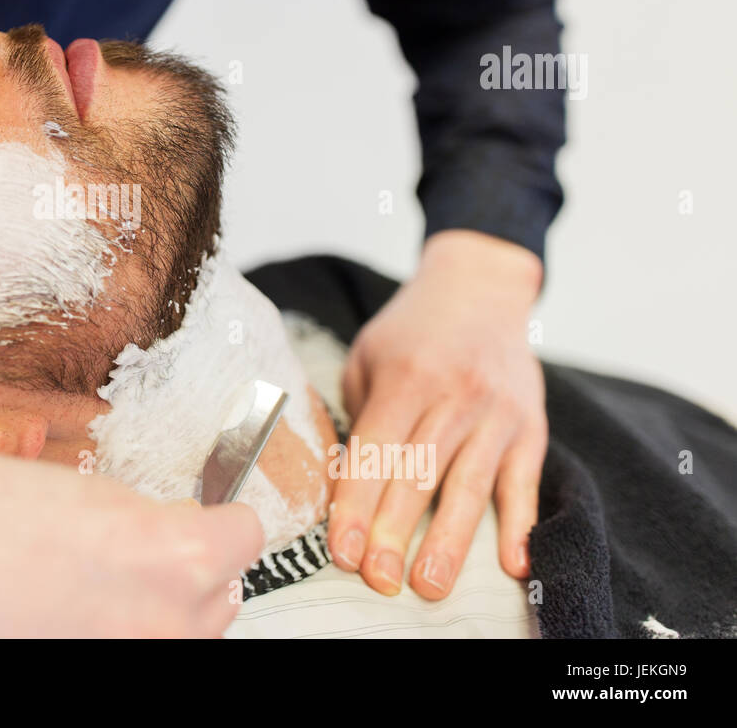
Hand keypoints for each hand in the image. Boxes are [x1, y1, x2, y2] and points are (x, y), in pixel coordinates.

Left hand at [328, 229, 546, 598]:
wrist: (480, 286)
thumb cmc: (410, 331)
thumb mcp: (368, 356)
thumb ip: (359, 414)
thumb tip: (343, 485)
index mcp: (405, 378)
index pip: (375, 451)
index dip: (355, 504)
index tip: (342, 550)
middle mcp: (453, 396)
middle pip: (418, 475)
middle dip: (394, 533)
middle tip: (378, 580)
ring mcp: (497, 413)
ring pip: (470, 485)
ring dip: (449, 542)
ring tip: (430, 585)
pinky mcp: (531, 425)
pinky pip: (525, 481)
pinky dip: (520, 524)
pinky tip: (513, 564)